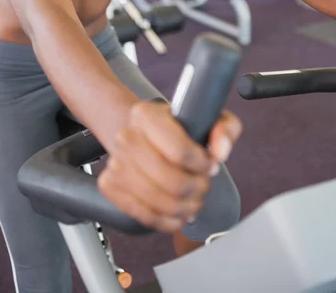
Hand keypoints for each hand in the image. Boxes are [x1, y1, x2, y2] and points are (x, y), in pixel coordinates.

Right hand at [98, 101, 241, 232]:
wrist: (144, 134)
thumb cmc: (178, 127)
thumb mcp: (208, 117)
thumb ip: (225, 128)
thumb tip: (220, 151)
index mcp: (146, 114)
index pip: (180, 151)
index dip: (202, 165)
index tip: (210, 164)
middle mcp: (126, 137)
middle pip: (171, 181)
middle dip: (196, 188)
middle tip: (204, 184)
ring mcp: (115, 163)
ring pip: (159, 202)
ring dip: (185, 207)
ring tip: (194, 199)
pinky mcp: (110, 186)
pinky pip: (144, 216)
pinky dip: (168, 221)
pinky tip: (179, 212)